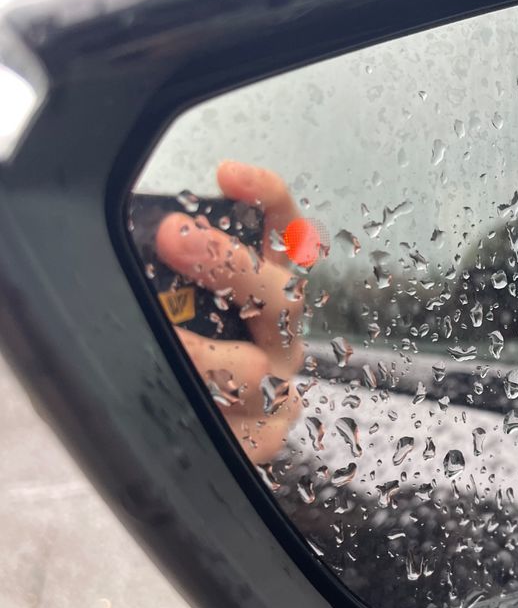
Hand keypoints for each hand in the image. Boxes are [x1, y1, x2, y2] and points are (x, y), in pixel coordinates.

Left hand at [156, 161, 304, 462]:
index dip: (267, 198)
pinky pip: (244, 431)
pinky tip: (183, 405)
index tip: (229, 172)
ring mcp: (279, 385)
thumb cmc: (194, 353)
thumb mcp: (186, 301)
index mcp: (270, 292)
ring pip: (252, 370)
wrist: (216, 432)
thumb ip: (173, 272)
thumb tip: (138, 239)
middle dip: (228, 261)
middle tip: (175, 236)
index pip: (288, 234)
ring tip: (162, 346)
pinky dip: (209, 418)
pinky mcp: (267, 434)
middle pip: (280, 294)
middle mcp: (282, 334)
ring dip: (200, 354)